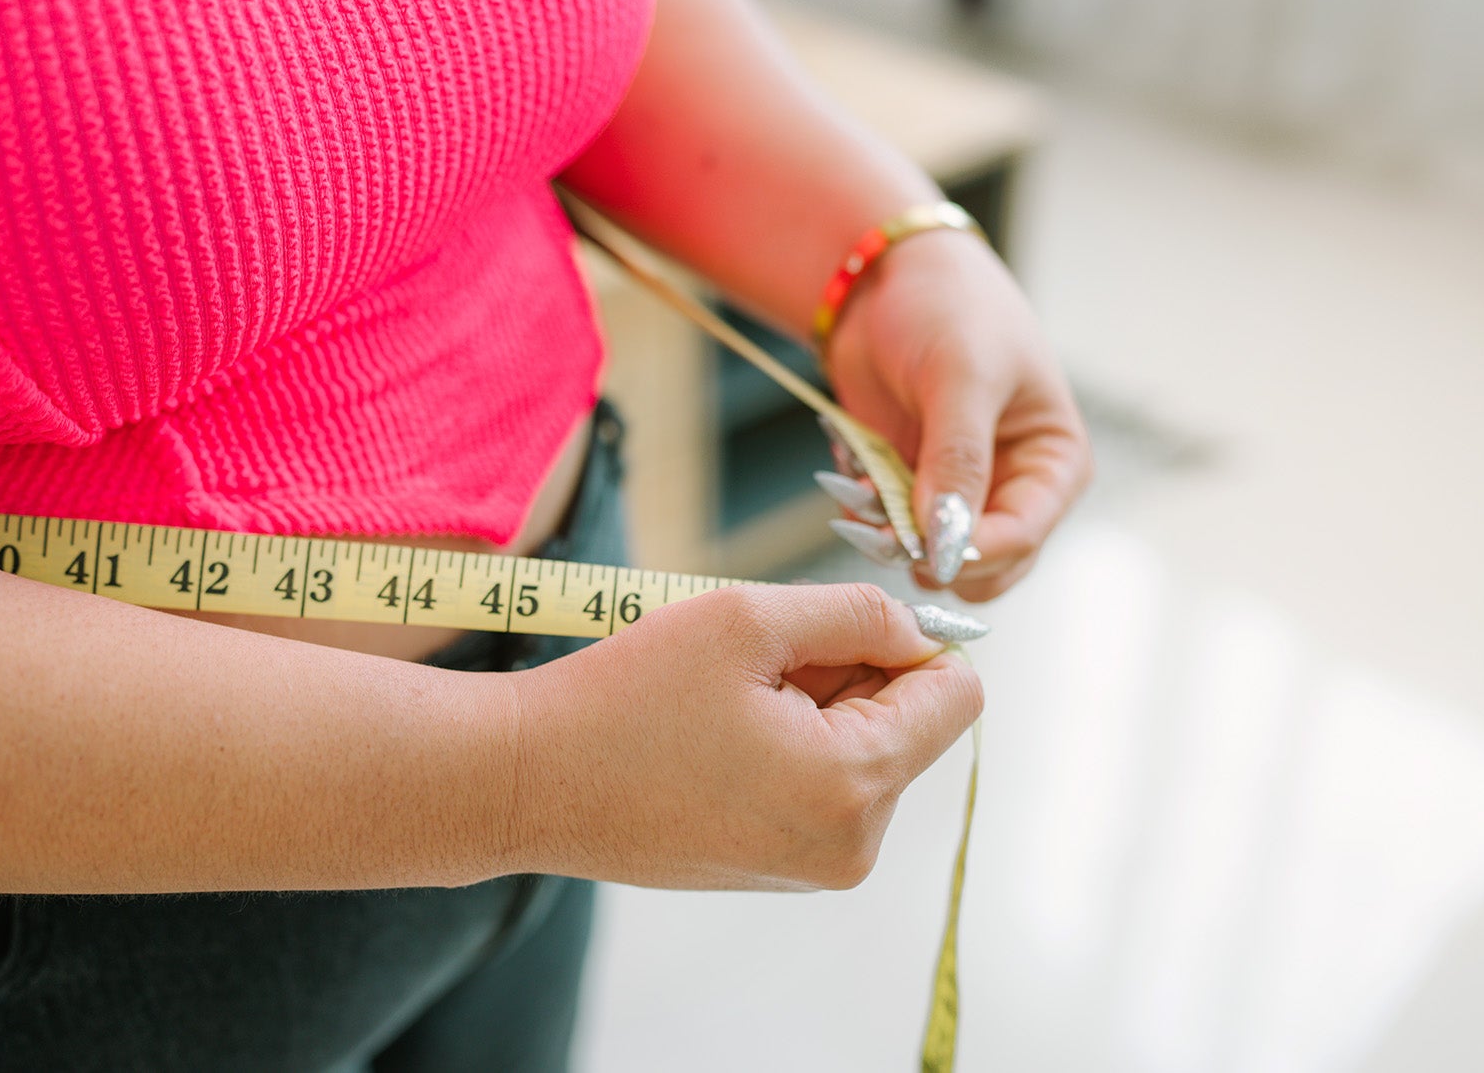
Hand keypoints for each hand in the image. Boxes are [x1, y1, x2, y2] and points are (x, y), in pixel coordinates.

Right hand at [505, 582, 983, 890]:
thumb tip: (921, 631)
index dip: (909, 642)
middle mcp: (850, 845)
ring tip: (726, 705)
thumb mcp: (748, 619)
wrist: (526, 781)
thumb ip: (859, 612)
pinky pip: (824, 786)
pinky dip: (789, 746)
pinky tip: (715, 738)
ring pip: (865, 752)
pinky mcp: (780, 870)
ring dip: (816, 708)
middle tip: (755, 668)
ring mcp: (815, 867)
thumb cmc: (625, 698)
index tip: (834, 629)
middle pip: (910, 725)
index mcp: (853, 785)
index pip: (957, 696)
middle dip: (850, 677)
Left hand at [823, 229, 1091, 600]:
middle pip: (984, 567)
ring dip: (893, 541)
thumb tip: (946, 542)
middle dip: (932, 556)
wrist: (887, 276)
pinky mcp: (912, 490)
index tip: (921, 551)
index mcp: (1054, 462)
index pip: (1023, 537)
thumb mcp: (961, 376)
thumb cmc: (947, 308)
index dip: (973, 553)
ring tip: (865, 498)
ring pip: (933, 560)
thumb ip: (957, 460)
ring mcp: (961, 494)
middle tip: (884, 531)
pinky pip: (892, 535)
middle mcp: (1015, 488)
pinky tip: (852, 485)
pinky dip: (870, 522)